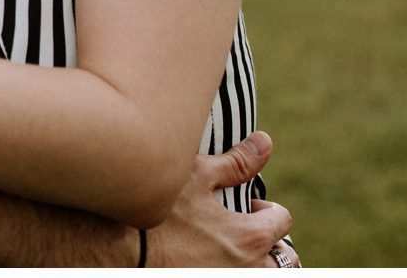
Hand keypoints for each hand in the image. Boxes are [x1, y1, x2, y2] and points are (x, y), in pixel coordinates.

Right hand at [144, 131, 294, 266]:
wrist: (119, 250)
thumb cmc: (158, 210)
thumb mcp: (197, 176)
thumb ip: (237, 163)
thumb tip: (266, 142)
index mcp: (250, 237)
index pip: (282, 221)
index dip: (268, 209)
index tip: (250, 207)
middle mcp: (248, 269)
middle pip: (287, 260)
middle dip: (275, 244)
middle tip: (249, 233)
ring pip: (268, 275)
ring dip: (262, 263)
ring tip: (238, 251)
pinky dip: (238, 269)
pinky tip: (214, 260)